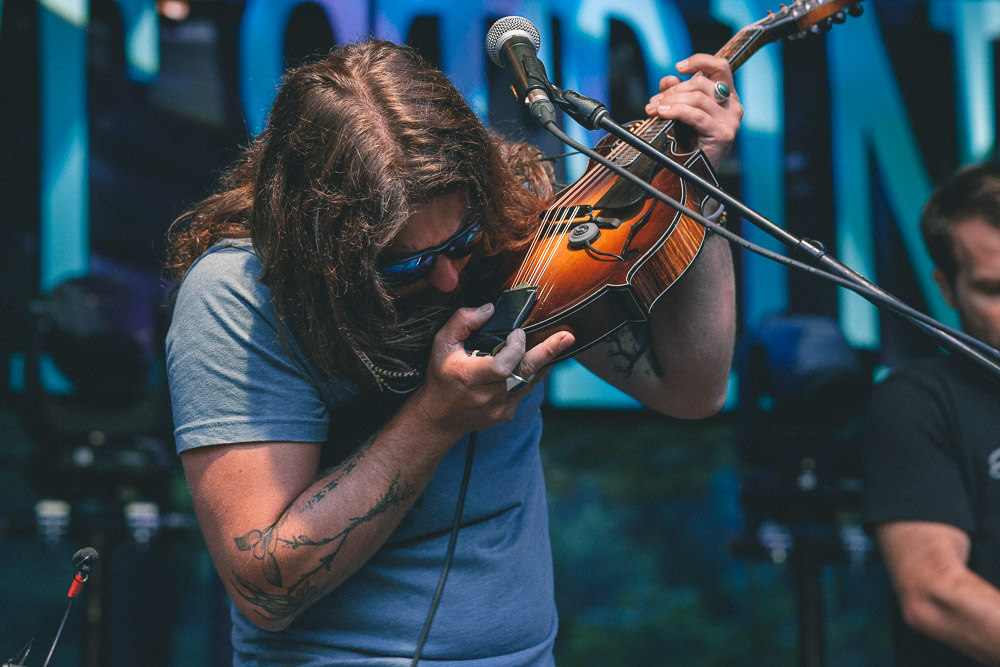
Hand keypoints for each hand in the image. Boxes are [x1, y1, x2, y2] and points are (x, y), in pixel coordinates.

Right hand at [412, 303, 574, 436]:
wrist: (439, 417)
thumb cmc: (441, 377)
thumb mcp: (442, 344)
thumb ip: (463, 322)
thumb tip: (490, 309)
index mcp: (472, 377)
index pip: (503, 365)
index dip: (516, 348)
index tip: (518, 333)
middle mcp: (489, 395)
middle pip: (525, 373)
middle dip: (548, 352)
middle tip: (567, 337)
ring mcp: (500, 407)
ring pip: (530, 381)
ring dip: (545, 361)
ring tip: (561, 342)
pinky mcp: (507, 412)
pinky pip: (525, 389)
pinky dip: (532, 373)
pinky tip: (538, 360)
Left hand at [645, 54, 742, 168]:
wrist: (693, 174)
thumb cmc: (689, 144)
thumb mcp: (682, 112)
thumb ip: (677, 93)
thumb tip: (668, 78)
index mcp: (728, 97)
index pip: (720, 67)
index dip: (700, 61)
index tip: (678, 67)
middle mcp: (733, 106)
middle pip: (702, 84)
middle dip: (673, 90)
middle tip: (654, 102)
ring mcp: (730, 120)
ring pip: (697, 98)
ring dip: (671, 101)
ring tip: (655, 109)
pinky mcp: (722, 133)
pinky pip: (695, 115)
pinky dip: (676, 111)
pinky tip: (663, 113)